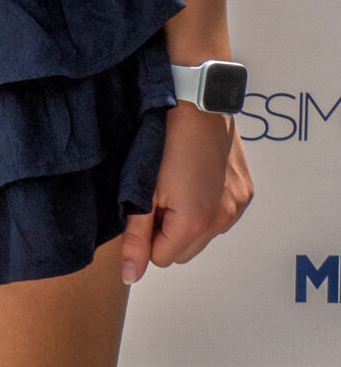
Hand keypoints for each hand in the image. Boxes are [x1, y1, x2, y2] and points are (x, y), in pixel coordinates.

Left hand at [121, 109, 252, 282]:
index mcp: (195, 222)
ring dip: (187, 221)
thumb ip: (136, 235)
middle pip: (184, 251)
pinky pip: (221, 215)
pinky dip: (206, 206)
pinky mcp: (245, 192)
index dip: (146, 235)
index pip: (161, 258)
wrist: (195, 99)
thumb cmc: (162, 139)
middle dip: (167, 231)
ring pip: (204, 235)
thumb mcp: (141, 186)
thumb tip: (131, 277)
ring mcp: (237, 206)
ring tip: (175, 183)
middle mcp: (222, 220)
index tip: (143, 206)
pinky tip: (194, 178)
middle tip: (156, 194)